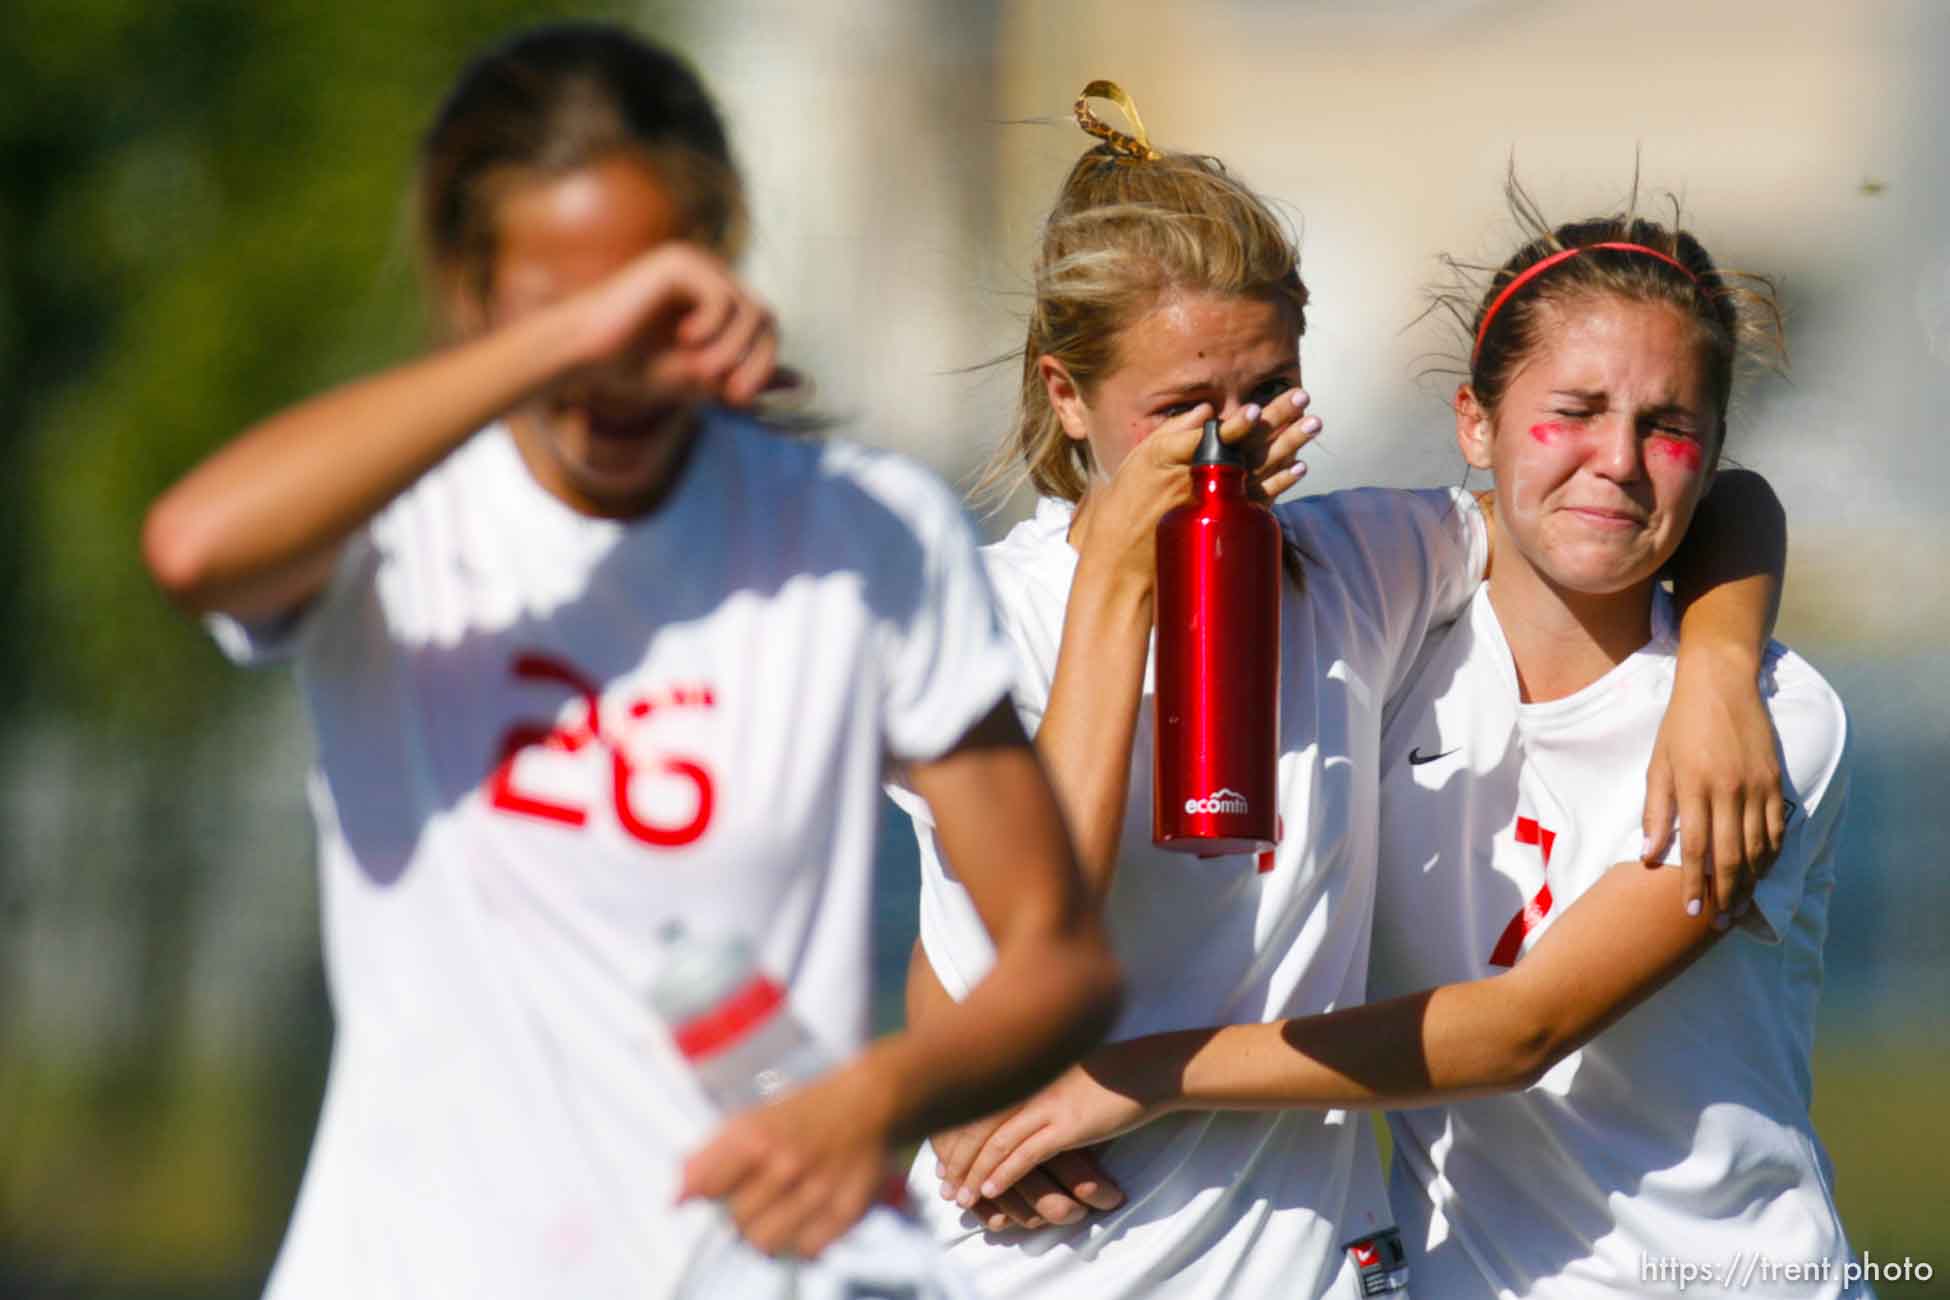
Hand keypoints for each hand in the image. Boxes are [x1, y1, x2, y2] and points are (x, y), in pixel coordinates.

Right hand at [562, 242, 782, 409]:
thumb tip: (801, 383)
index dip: (763, 366)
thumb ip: (745, 374)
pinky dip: (713, 328)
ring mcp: (695, 266)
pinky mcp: (679, 262)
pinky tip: (685, 340)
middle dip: (755, 361)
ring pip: (749, 309)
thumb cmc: (633, 369)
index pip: (766, 329)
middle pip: (766, 318)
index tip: (738, 399)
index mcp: (717, 303)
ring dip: (733, 351)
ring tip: (701, 370)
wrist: (583, 357)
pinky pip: (722, 297)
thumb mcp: (700, 379)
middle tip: (731, 393)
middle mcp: (711, 279)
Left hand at [677, 1060, 893, 1258]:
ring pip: (766, 1243)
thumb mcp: (751, 1121)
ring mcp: (817, 1189)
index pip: (705, 1190)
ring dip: (768, 1233)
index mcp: (755, 1138)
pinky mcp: (846, 1209)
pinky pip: (807, 1249)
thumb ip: (708, 1157)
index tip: (720, 1190)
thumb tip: (675, 1199)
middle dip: (741, 1214)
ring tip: (782, 1211)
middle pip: (735, 1222)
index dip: (709, 1194)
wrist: (868, 1101)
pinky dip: (803, 1240)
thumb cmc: (805, 1113)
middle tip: (761, 1197)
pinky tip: (808, 1218)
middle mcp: (785, 1164)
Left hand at [939, 1062, 1148, 1221]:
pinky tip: (990, 1191)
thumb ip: (1041, 1090)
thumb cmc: (1112, 1074)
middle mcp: (1029, 1089)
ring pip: (996, 1145)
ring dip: (974, 1174)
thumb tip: (1026, 1111)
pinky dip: (1003, 1175)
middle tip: (942, 1186)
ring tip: (960, 1197)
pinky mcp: (1067, 1126)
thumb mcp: (1065, 1076)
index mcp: (1027, 1076)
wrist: (1149, 1069)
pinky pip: (1025, 1155)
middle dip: (957, 1159)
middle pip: (977, 1126)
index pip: (977, 1107)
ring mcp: (1047, 1106)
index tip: (942, 1160)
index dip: (956, 1136)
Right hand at [1069, 390, 1319, 586]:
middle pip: (1247, 448)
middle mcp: (1200, 482)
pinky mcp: (1227, 521)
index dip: (1236, 425)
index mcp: (1174, 461)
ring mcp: (1217, 504)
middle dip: (1277, 420)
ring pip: (1262, 470)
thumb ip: (1173, 433)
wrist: (1125, 558)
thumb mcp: (1140, 460)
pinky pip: (1261, 500)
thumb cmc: (1127, 502)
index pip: (1211, 439)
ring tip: (1315, 423)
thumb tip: (1206, 410)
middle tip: (1302, 396)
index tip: (1256, 409)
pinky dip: (1282, 483)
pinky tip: (1302, 466)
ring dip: (1291, 445)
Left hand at [1642, 646, 1785, 923]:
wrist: (1720, 684)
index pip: (1696, 848)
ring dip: (1750, 881)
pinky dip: (1771, 854)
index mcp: (1694, 786)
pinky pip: (1777, 827)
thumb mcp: (1658, 764)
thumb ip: (1656, 811)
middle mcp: (1729, 790)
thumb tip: (1649, 856)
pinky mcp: (1776, 780)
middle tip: (1719, 923)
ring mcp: (1757, 786)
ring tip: (1740, 906)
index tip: (1691, 912)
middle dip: (1725, 894)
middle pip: (1731, 855)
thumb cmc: (1680, 725)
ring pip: (1758, 847)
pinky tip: (1762, 872)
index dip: (1695, 884)